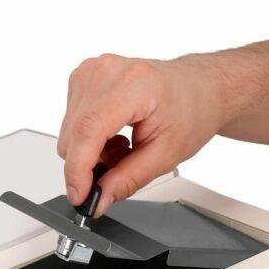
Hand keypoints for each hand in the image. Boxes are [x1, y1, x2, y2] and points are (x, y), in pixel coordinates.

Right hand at [58, 54, 227, 215]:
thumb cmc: (192, 110)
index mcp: (133, 84)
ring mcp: (92, 70)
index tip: (79, 195)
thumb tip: (99, 198)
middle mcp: (106, 72)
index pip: (88, 129)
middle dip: (90, 164)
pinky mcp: (84, 75)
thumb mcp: (167, 154)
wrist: (198, 87)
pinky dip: (90, 137)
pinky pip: (72, 120)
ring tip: (125, 145)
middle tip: (121, 168)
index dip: (78, 169)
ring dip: (92, 150)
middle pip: (75, 133)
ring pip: (70, 131)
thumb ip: (128, 179)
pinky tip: (115, 133)